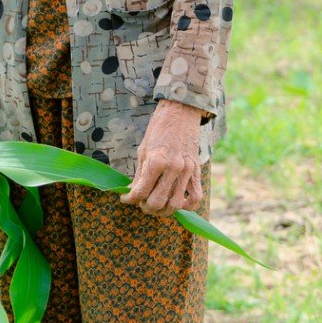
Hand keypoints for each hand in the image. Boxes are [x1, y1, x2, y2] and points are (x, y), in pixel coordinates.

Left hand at [119, 98, 204, 217]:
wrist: (180, 112)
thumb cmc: (158, 129)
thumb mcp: (143, 150)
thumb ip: (140, 174)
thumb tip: (133, 192)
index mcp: (155, 161)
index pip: (141, 191)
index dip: (130, 199)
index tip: (125, 199)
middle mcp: (172, 168)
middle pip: (157, 202)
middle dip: (146, 207)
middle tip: (141, 203)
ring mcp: (187, 171)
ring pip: (176, 204)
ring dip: (163, 210)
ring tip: (156, 205)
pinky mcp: (197, 171)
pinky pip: (196, 197)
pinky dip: (187, 205)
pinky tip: (176, 202)